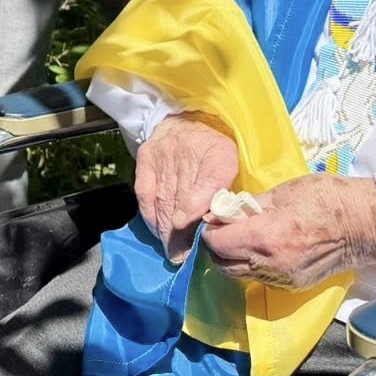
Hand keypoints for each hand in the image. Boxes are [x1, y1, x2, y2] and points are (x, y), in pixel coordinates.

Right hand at [135, 113, 238, 263]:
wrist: (189, 118)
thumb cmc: (214, 148)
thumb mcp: (230, 164)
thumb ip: (223, 189)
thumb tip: (210, 219)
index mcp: (217, 154)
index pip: (207, 186)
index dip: (197, 213)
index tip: (192, 236)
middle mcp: (186, 152)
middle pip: (181, 199)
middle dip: (181, 233)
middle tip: (182, 257)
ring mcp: (163, 155)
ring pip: (163, 199)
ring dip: (166, 229)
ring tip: (171, 251)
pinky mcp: (146, 157)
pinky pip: (145, 192)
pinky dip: (150, 214)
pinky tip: (157, 230)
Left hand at [202, 174, 375, 289]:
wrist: (362, 224)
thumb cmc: (324, 199)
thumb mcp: (280, 192)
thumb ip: (247, 206)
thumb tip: (221, 210)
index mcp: (265, 237)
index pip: (217, 243)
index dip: (210, 230)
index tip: (215, 218)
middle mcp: (270, 264)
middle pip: (223, 264)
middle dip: (217, 246)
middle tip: (224, 228)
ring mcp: (283, 279)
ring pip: (240, 275)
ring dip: (233, 258)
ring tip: (243, 237)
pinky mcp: (293, 285)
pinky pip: (260, 278)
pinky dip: (252, 265)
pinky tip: (262, 248)